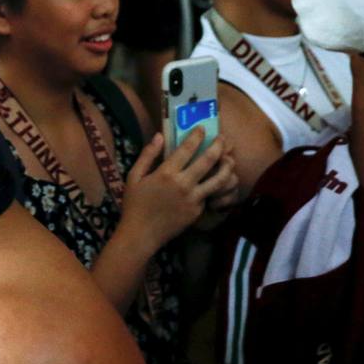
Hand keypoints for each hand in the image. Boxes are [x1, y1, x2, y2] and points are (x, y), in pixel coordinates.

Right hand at [121, 129, 233, 252]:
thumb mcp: (134, 177)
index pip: (187, 149)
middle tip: (223, 138)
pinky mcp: (197, 211)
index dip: (197, 136)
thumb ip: (147, 155)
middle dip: (218, 146)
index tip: (202, 128)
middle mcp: (183, 184)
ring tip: (230, 159)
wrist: (141, 235)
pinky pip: (209, 195)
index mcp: (166, 173)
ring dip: (227, 166)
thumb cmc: (134, 205)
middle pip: (208, 160)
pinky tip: (217, 180)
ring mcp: (193, 199)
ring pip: (218, 180)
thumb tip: (159, 135)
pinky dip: (215, 187)